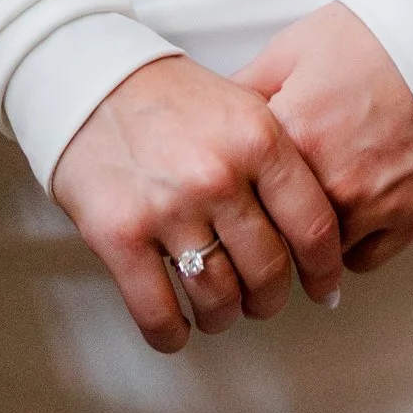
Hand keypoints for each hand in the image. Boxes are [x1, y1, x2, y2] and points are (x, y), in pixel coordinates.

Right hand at [49, 54, 345, 352]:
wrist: (89, 79)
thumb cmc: (167, 96)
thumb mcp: (240, 103)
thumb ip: (278, 158)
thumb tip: (317, 228)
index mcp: (258, 137)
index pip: (313, 227)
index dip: (323, 270)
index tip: (322, 287)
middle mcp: (219, 174)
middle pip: (269, 271)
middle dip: (269, 298)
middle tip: (261, 299)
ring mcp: (169, 207)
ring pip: (218, 298)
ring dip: (223, 316)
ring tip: (217, 308)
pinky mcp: (120, 235)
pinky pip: (158, 313)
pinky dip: (171, 333)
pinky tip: (176, 327)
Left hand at [236, 5, 412, 274]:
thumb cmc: (368, 39)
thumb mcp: (289, 50)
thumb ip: (244, 93)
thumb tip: (207, 124)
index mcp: (295, 136)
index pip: (243, 194)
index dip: (236, 198)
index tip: (233, 201)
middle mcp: (333, 180)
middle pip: (279, 233)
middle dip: (270, 226)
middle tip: (268, 213)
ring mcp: (375, 204)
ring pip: (320, 254)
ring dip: (311, 239)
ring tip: (312, 208)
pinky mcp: (411, 217)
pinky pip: (364, 259)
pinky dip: (352, 244)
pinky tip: (349, 215)